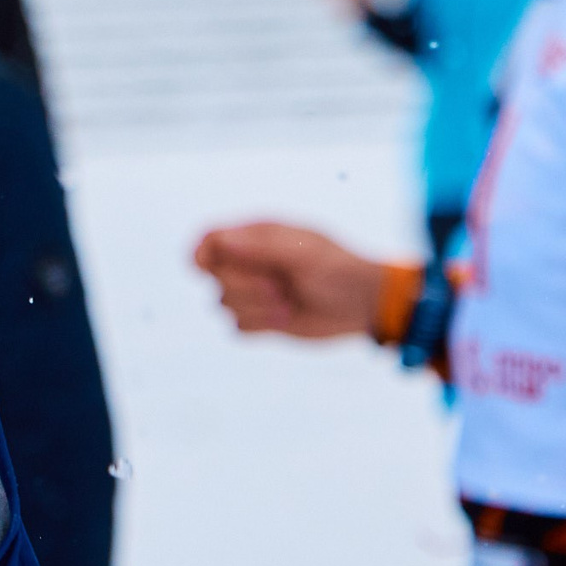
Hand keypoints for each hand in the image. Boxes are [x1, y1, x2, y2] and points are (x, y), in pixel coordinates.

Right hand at [193, 222, 385, 338]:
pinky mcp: (260, 320)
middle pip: (215, 275)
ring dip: (256, 308)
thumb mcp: (303, 252)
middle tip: (278, 288)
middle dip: (244, 286)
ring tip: (287, 303)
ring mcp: (254, 292)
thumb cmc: (338, 269)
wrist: (364, 304)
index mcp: (256, 237)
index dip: (201, 254)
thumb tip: (218, 242)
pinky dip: (259, 325)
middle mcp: (250, 263)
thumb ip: (260, 246)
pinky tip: (284, 318)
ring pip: (223, 303)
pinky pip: (237, 327)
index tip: (206, 268)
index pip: (209, 240)